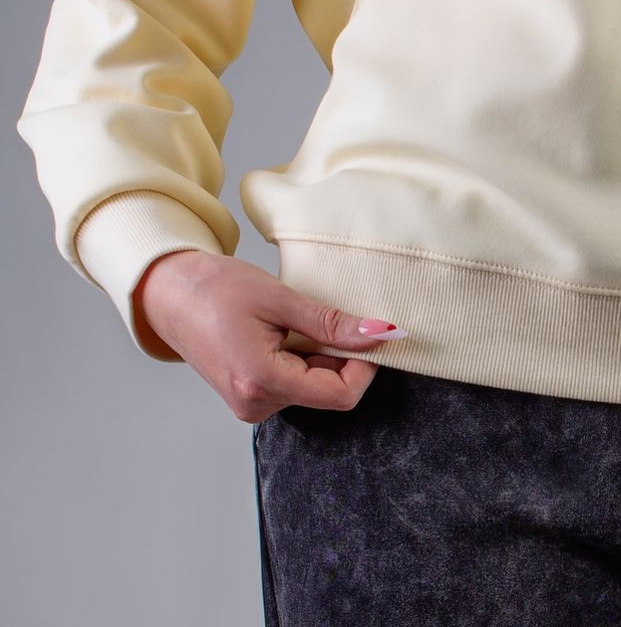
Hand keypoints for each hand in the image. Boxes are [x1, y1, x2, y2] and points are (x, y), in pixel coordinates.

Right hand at [133, 249, 406, 422]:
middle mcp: (256, 404)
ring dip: (319, 356)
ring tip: (290, 323)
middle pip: (329, 392)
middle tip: (322, 318)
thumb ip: (332, 323)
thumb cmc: (214, 289)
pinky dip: (302, 360)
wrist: (168, 292)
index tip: (368, 334)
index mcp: (262, 382)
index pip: (340, 395)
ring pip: (314, 388)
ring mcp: (252, 404)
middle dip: (341, 357)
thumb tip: (381, 335)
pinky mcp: (250, 397)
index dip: (365, 367)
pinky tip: (282, 334)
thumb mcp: (281, 299)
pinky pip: (295, 385)